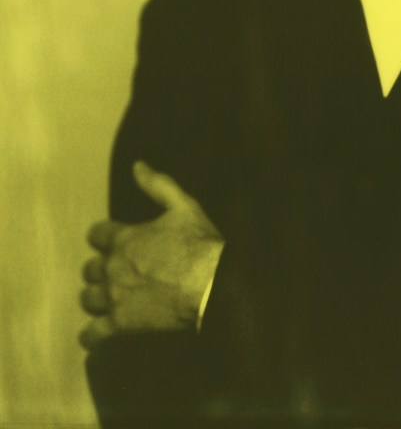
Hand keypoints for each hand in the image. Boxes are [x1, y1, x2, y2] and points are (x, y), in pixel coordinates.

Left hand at [79, 161, 223, 348]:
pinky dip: (92, 335)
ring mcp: (115, 297)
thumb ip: (157, 184)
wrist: (213, 285)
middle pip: (90, 269)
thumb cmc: (200, 244)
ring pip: (87, 298)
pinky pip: (92, 333)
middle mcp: (113, 267)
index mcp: (125, 238)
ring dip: (97, 297)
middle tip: (119, 271)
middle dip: (101, 269)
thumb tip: (137, 165)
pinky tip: (97, 334)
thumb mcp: (184, 205)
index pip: (96, 234)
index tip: (113, 240)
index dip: (104, 236)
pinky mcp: (120, 324)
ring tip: (110, 298)